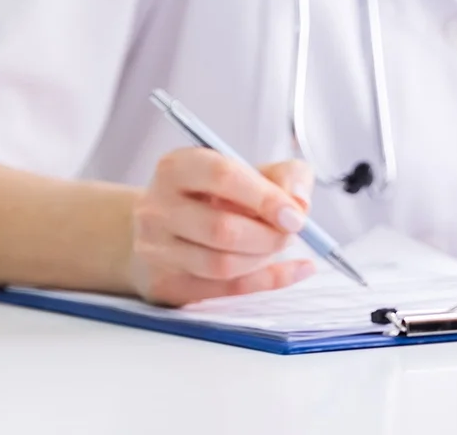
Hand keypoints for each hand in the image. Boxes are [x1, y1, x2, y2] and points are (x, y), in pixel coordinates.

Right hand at [127, 150, 316, 304]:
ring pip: (221, 264)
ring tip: (279, 244)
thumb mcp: (251, 171)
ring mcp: (156, 250)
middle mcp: (158, 208)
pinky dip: (269, 281)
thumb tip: (299, 203)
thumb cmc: (215, 195)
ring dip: (264, 258)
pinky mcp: (166, 284)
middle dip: (269, 235)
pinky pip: (225, 289)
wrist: (163, 230)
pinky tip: (296, 270)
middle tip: (291, 232)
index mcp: (177, 168)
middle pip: (222, 229)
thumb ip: (286, 175)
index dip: (265, 197)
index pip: (222, 176)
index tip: (295, 215)